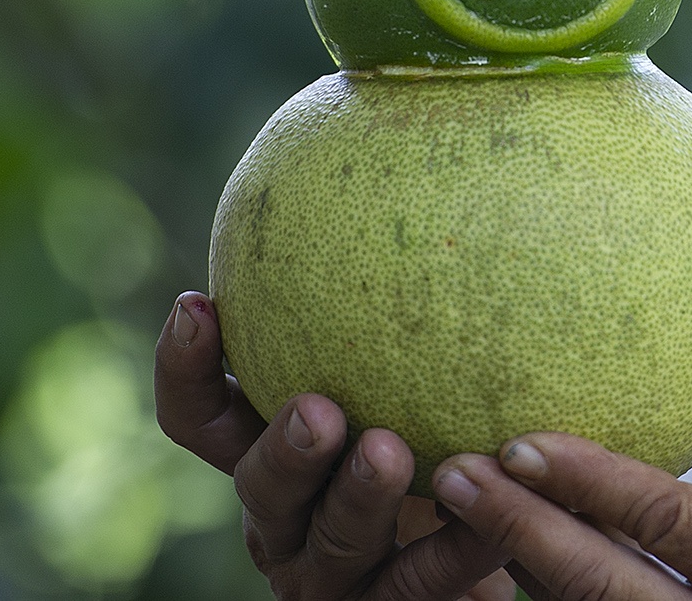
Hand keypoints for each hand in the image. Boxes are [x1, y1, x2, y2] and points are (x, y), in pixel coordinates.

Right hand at [153, 291, 515, 599]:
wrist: (504, 543)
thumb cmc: (446, 429)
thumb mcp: (412, 365)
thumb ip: (397, 300)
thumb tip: (397, 136)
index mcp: (271, 451)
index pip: (203, 417)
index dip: (187, 367)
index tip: (199, 302)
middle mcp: (288, 517)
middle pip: (258, 486)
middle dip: (281, 448)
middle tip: (319, 407)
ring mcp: (336, 574)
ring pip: (329, 541)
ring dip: (358, 496)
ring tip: (391, 451)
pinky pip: (422, 581)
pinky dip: (454, 546)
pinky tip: (487, 514)